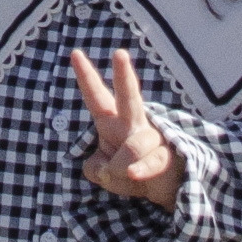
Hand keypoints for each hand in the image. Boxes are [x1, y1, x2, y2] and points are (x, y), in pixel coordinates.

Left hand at [73, 46, 181, 206]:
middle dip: (123, 75)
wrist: (161, 188)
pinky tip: (133, 174)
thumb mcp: (102, 171)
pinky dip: (139, 170)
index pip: (97, 96)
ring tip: (123, 175)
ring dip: (121, 166)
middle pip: (128, 96)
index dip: (86, 76)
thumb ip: (95, 168)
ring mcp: (152, 138)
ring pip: (133, 146)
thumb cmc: (127, 171)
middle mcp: (132, 123)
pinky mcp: (165, 156)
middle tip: (119, 53)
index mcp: (112, 121)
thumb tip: (106, 168)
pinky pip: (150, 162)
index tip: (75, 53)